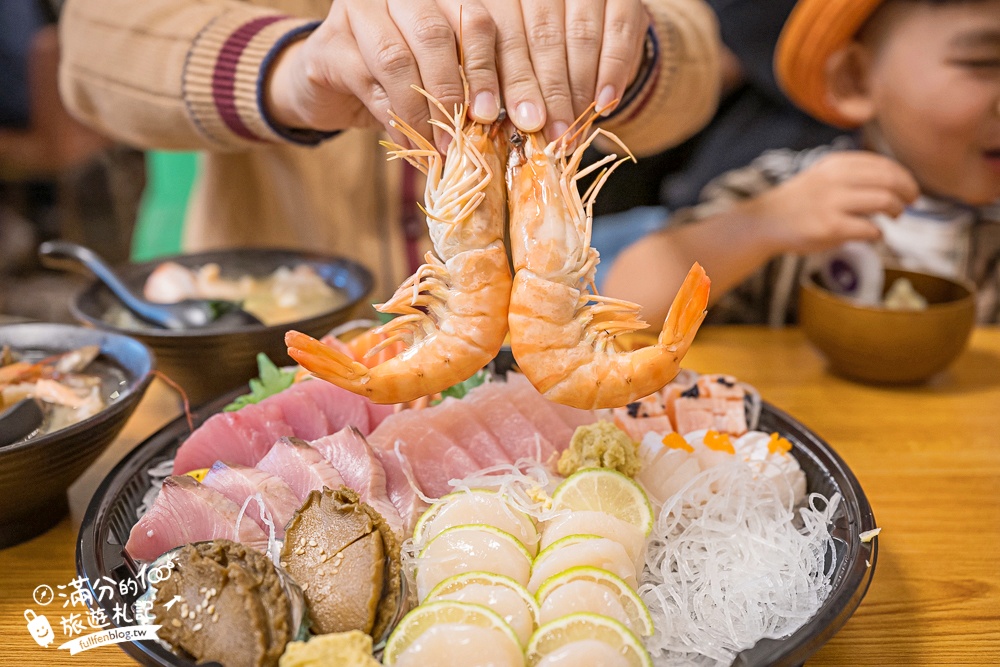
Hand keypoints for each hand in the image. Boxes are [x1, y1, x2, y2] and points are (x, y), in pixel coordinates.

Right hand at [266, 0, 499, 149]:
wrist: (332, 89)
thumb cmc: (398, 83)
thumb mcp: (441, 78)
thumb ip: (468, 84)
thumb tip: (505, 118)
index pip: (474, 20)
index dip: (489, 69)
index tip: (497, 114)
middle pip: (435, 34)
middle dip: (453, 91)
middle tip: (464, 134)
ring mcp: (357, 12)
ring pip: (397, 59)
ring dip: (421, 110)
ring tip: (437, 145)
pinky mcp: (329, 46)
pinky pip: (368, 84)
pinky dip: (394, 120)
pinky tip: (410, 144)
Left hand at [478, 0, 650, 139]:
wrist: (589, 19)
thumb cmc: (538, 51)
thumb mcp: (515, 56)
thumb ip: (508, 78)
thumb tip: (507, 123)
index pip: (507, 38)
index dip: (517, 83)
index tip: (525, 122)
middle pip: (544, 37)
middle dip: (551, 92)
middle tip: (555, 134)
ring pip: (581, 36)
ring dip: (580, 88)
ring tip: (577, 126)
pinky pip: (619, 32)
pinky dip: (612, 72)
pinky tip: (605, 103)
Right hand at [744, 152, 919, 255]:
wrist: (766, 221)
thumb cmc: (799, 202)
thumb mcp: (823, 176)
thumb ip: (853, 175)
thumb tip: (895, 183)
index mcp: (836, 164)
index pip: (883, 164)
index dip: (903, 177)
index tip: (909, 189)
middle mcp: (835, 179)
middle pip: (890, 179)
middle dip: (907, 192)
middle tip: (910, 203)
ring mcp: (832, 203)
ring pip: (884, 201)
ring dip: (897, 211)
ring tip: (894, 217)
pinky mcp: (830, 228)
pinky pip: (870, 229)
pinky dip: (879, 233)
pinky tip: (875, 235)